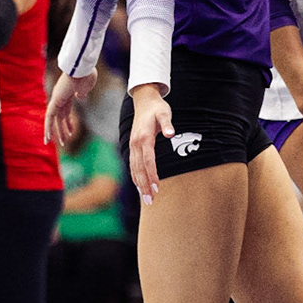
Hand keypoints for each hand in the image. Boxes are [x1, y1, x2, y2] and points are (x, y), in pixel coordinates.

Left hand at [46, 70, 95, 146]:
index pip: (66, 111)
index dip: (68, 123)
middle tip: (63, 142)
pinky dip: (48, 127)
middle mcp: (60, 96)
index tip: (71, 132)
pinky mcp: (55, 100)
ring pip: (54, 119)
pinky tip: (48, 137)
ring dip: (56, 132)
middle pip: (60, 117)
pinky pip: (50, 117)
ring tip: (59, 144)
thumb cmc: (86, 74)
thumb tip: (80, 96)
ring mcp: (57, 98)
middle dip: (62, 130)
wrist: (82, 67)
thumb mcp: (87, 86)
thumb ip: (83, 92)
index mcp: (68, 94)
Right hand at [128, 84, 174, 204]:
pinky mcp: (132, 147)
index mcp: (144, 138)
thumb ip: (167, 124)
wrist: (144, 101)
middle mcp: (135, 144)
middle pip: (139, 169)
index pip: (148, 160)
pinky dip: (135, 177)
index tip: (157, 187)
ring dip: (139, 184)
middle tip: (150, 201)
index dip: (152, 175)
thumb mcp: (165, 113)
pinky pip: (132, 165)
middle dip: (144, 186)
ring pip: (134, 169)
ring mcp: (132, 146)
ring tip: (146, 199)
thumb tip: (170, 134)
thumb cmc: (157, 108)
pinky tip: (139, 187)